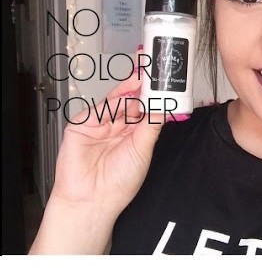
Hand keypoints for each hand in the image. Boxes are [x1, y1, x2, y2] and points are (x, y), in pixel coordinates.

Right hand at [50, 71, 165, 215]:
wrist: (92, 201)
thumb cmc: (118, 183)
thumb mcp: (143, 149)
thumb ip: (151, 124)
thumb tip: (165, 106)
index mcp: (133, 133)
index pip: (143, 108)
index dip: (152, 96)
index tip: (162, 83)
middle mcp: (116, 127)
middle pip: (130, 101)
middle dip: (141, 88)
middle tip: (153, 73)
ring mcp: (99, 125)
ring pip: (116, 101)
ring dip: (129, 89)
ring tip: (143, 79)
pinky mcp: (82, 125)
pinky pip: (99, 108)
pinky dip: (113, 100)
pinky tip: (126, 94)